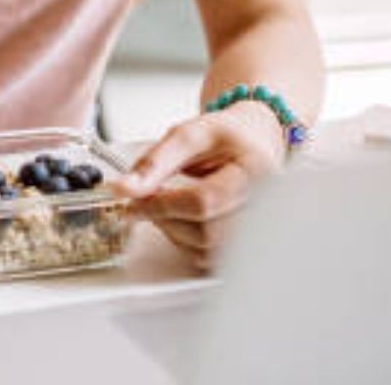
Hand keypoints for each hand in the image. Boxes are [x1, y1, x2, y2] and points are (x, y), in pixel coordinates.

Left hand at [113, 102, 286, 269]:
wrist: (253, 143)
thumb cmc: (227, 137)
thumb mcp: (190, 134)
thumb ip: (156, 161)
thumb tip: (126, 188)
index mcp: (255, 173)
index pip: (204, 200)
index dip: (162, 205)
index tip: (133, 201)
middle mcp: (264, 207)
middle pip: (206, 231)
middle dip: (165, 216)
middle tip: (146, 199)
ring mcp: (257, 230)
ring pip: (205, 248)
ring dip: (172, 230)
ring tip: (165, 204)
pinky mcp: (244, 246)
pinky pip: (208, 257)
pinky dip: (184, 241)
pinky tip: (180, 218)